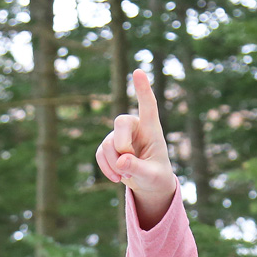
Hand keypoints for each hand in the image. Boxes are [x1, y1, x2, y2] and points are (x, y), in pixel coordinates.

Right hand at [94, 69, 177, 228]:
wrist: (148, 185)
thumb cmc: (156, 176)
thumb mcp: (152, 176)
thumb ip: (139, 168)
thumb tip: (121, 161)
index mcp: (151, 129)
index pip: (148, 106)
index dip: (143, 89)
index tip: (138, 71)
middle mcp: (135, 128)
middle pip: (120, 122)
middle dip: (121, 145)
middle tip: (128, 166)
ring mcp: (119, 136)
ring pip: (108, 143)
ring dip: (114, 163)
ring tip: (127, 176)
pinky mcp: (108, 146)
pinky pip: (100, 154)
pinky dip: (107, 168)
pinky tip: (117, 178)